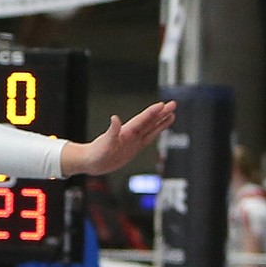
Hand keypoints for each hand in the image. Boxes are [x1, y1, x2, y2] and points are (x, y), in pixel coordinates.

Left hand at [61, 101, 175, 176]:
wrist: (92, 162)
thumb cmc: (96, 154)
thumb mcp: (105, 143)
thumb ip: (112, 131)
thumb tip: (114, 118)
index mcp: (126, 132)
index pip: (142, 120)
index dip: (152, 113)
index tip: (162, 105)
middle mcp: (131, 134)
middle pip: (150, 121)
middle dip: (161, 113)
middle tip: (173, 104)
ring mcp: (133, 140)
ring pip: (151, 128)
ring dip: (161, 121)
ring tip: (172, 113)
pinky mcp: (134, 148)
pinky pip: (148, 138)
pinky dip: (155, 132)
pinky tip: (160, 128)